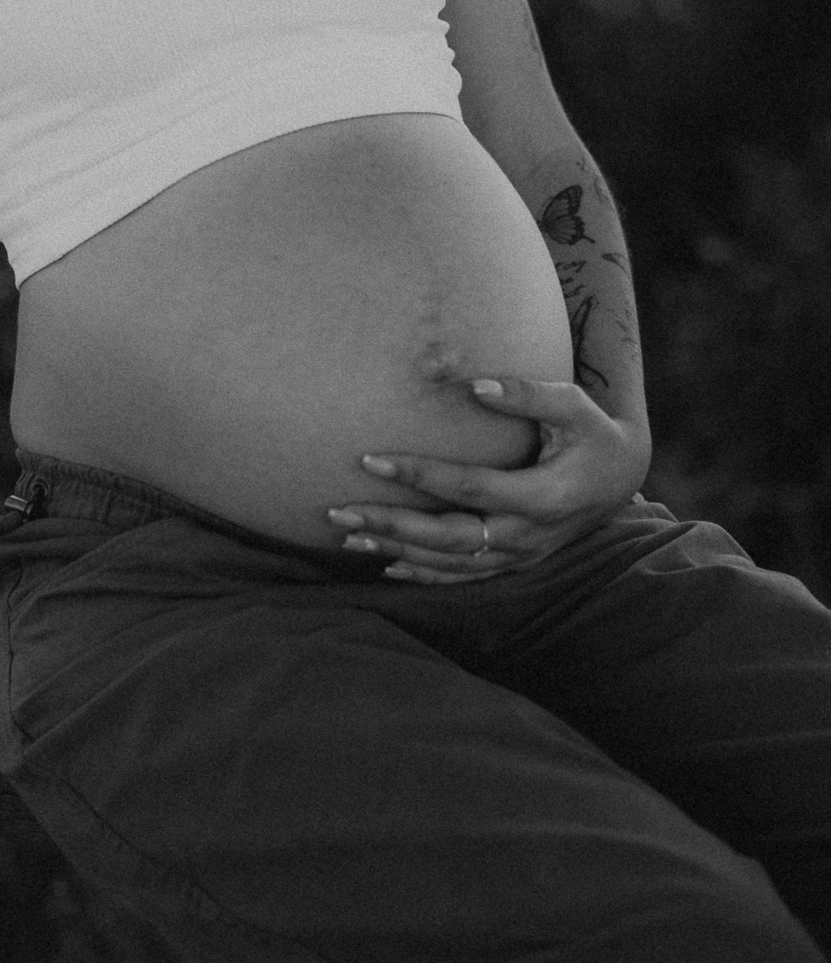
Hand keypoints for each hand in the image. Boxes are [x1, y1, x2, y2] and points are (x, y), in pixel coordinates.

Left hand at [326, 377, 651, 583]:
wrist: (621, 476)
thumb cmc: (592, 432)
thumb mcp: (573, 405)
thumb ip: (527, 393)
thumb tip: (474, 385)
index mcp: (543, 497)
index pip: (469, 488)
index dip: (419, 474)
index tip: (370, 457)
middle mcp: (528, 536)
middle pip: (450, 539)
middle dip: (392, 526)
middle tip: (340, 511)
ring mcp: (520, 555)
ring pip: (450, 565)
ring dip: (397, 551)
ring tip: (349, 533)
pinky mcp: (513, 562)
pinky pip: (462, 577)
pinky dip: (422, 574)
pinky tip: (386, 564)